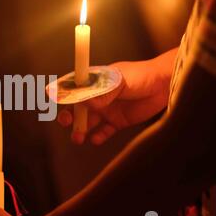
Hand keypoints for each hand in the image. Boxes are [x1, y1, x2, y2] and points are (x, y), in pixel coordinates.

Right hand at [58, 53, 174, 144]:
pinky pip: (104, 131)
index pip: (72, 87)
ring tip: (78, 138)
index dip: (61, 94)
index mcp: (94, 81)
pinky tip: (96, 139)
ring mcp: (107, 109)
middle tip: (66, 123)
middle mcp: (97, 96)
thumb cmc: (140, 76)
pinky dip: (98, 137)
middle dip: (69, 116)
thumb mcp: (117, 82)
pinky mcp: (118, 121)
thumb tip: (81, 102)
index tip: (50, 99)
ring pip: (87, 122)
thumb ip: (99, 93)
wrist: (164, 84)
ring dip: (80, 130)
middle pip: (76, 108)